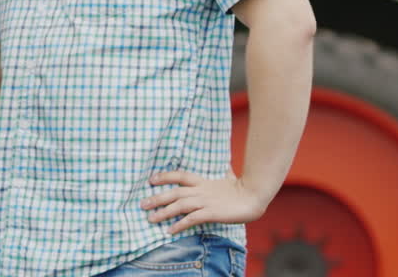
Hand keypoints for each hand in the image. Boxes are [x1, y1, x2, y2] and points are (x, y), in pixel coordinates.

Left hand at [141, 170, 267, 233]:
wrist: (255, 195)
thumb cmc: (244, 188)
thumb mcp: (229, 178)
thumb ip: (224, 173)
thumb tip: (226, 166)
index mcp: (203, 182)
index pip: (180, 176)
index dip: (165, 176)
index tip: (151, 179)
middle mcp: (201, 190)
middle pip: (174, 192)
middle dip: (157, 198)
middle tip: (142, 204)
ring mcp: (205, 201)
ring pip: (179, 206)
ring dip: (163, 212)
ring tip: (150, 219)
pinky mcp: (211, 213)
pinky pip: (191, 219)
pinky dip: (179, 224)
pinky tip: (170, 230)